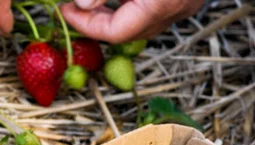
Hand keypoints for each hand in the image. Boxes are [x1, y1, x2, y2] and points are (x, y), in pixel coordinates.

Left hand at [60, 0, 204, 43]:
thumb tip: (83, 4)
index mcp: (161, 2)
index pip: (115, 32)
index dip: (86, 25)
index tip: (66, 10)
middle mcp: (178, 8)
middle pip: (130, 32)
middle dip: (99, 24)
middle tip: (76, 9)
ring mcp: (188, 3)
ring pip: (145, 23)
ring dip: (118, 16)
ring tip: (95, 1)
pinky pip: (158, 11)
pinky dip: (136, 7)